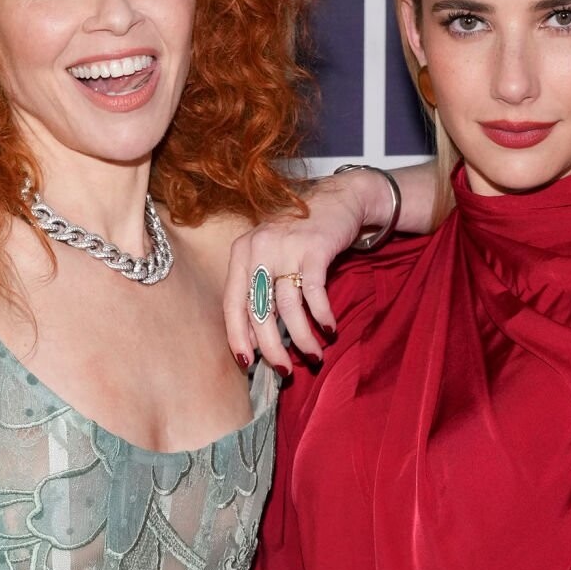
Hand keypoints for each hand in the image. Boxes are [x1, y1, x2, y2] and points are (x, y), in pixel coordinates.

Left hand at [224, 168, 397, 371]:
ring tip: (314, 356)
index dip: (237, 336)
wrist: (338, 199)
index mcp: (241, 253)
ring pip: (288, 308)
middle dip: (272, 348)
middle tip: (285, 370)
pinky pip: (315, 294)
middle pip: (259, 311)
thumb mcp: (270, 255)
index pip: (232, 303)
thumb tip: (256, 339)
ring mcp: (286, 247)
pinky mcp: (315, 249)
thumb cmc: (301, 236)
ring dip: (302, 338)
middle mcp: (259, 249)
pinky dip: (322, 317)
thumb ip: (259, 288)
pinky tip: (329, 330)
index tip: (247, 362)